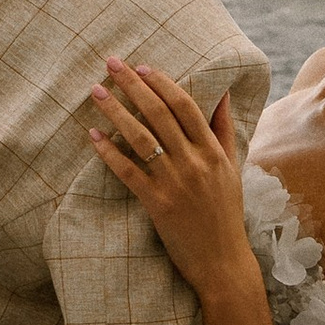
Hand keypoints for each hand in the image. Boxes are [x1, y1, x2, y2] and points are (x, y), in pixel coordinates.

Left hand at [87, 59, 255, 305]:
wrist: (222, 261)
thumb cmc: (226, 214)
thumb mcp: (232, 168)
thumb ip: (224, 130)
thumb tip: (222, 92)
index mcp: (213, 151)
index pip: (185, 106)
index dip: (161, 83)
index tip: (141, 66)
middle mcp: (195, 162)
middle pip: (159, 114)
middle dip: (133, 85)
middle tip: (111, 63)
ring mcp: (176, 183)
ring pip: (140, 137)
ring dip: (115, 111)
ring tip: (95, 91)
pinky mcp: (158, 204)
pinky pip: (128, 172)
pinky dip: (109, 152)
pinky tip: (93, 135)